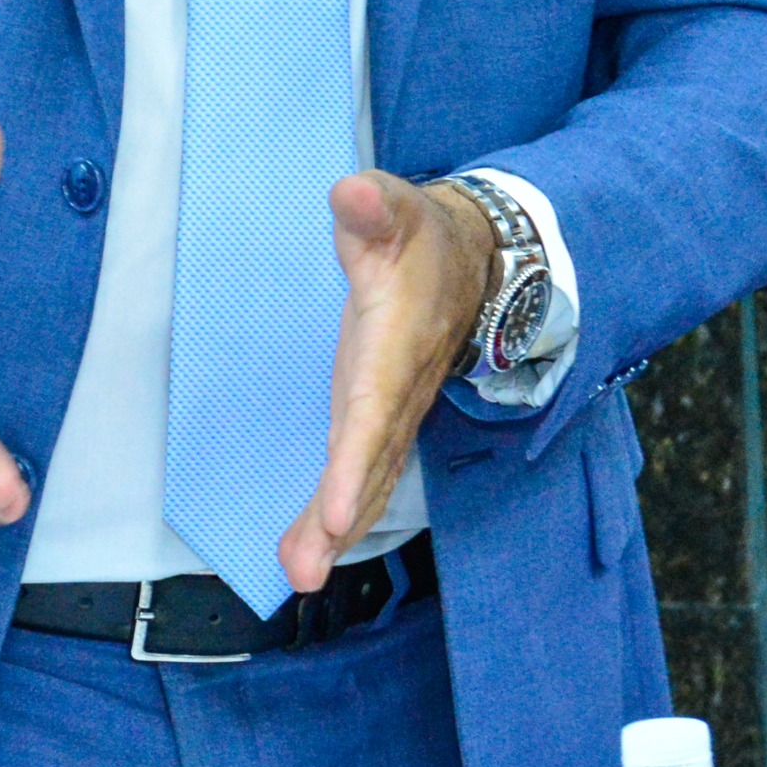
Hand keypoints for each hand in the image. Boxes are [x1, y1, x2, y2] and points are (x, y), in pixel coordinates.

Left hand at [281, 172, 495, 593]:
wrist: (468, 261)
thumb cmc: (418, 237)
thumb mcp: (395, 208)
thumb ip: (372, 207)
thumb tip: (353, 192)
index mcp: (395, 344)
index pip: (375, 410)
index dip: (355, 462)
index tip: (337, 511)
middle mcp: (398, 391)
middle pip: (370, 463)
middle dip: (341, 518)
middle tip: (305, 570)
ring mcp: (392, 411)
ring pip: (368, 478)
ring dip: (336, 531)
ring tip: (298, 574)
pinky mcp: (381, 419)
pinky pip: (364, 474)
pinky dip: (340, 517)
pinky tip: (310, 552)